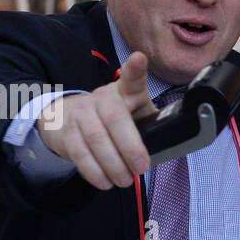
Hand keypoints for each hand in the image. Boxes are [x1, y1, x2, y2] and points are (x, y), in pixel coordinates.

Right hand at [37, 50, 155, 189]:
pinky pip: (79, 153)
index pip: (131, 79)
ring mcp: (82, 114)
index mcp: (125, 93)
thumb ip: (151, 125)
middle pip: (115, 118)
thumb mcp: (135, 114)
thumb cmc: (113, 119)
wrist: (67, 116)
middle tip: (142, 167)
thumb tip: (173, 147)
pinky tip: (105, 181)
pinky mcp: (66, 132)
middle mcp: (102, 99)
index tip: (139, 58)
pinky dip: (94, 172)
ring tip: (126, 180)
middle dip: (130, 147)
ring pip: (96, 139)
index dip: (135, 69)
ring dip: (113, 165)